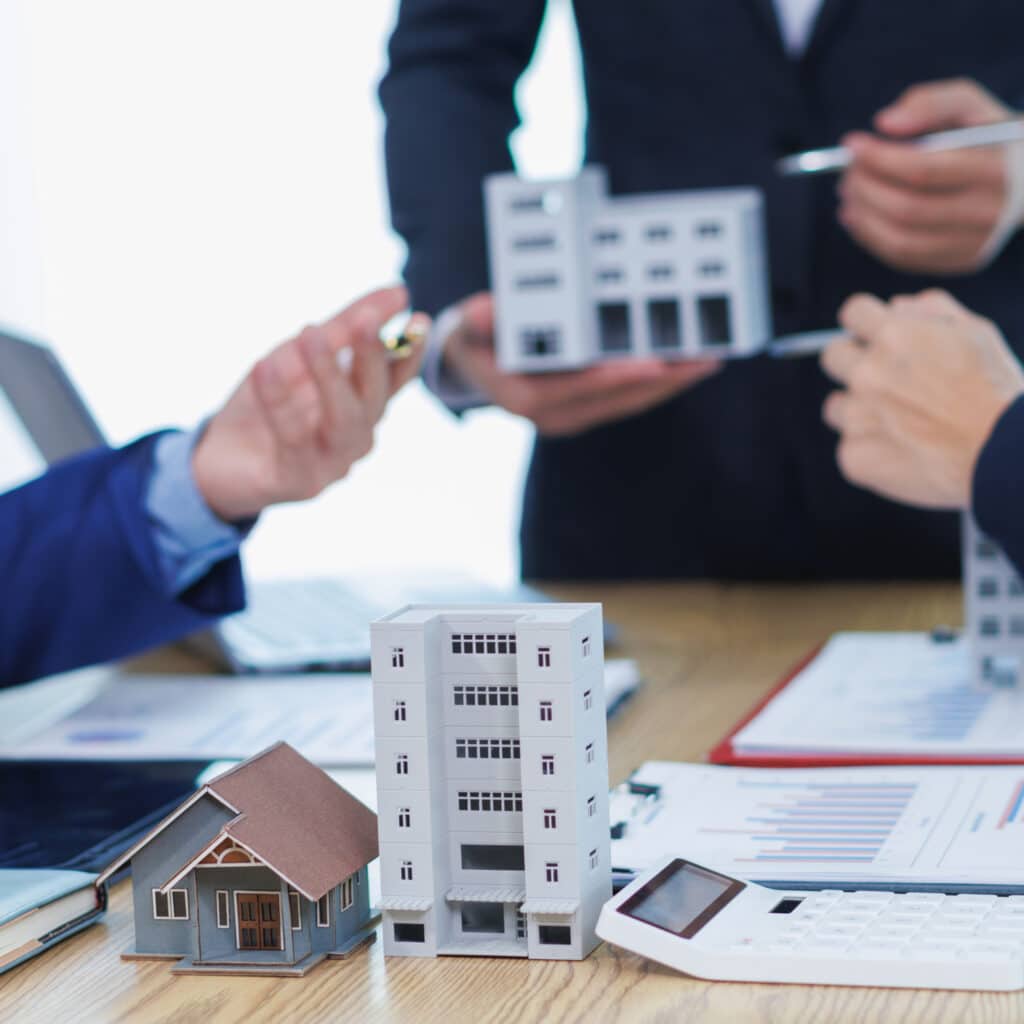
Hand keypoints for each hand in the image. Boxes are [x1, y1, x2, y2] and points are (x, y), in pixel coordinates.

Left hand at [193, 286, 426, 520]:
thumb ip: (347, 324)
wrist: (215, 453)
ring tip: (310, 332)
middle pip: (373, 398)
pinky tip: (265, 366)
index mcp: (363, 406)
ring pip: (342, 420)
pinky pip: (292, 438)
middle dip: (370, 358)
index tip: (419, 319)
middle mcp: (356, 437)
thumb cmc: (268, 400)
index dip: (410, 352)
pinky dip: (278, 400)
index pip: (396, 379)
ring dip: (328, 375)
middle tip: (365, 320)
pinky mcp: (299, 481)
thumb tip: (399, 292)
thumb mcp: (303, 351)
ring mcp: (332, 463)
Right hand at [443, 293, 720, 435]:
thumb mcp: (467, 326)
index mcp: (523, 399)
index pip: (576, 389)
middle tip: (703, 359)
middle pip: (616, 399)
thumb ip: (478, 318)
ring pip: (629, 403)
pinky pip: (628, 400)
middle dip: (662, 380)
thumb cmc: (473, 340)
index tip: (652, 362)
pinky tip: (684, 367)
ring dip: (669, 384)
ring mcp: (571, 417)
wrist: (471, 367)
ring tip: (707, 361)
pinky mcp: (586, 411)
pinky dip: (658, 384)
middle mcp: (551, 416)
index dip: (616, 377)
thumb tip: (480, 312)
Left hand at [820, 289, 1023, 507]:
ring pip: (835, 406)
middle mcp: (867, 372)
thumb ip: (932, 310)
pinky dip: (871, 451)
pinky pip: (849, 448)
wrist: (1004, 455)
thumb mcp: (977, 333)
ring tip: (901, 424)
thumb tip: (895, 305)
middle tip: (887, 382)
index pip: (852, 313)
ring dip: (860, 411)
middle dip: (854, 363)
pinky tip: (904, 454)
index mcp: (894, 336)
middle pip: (832, 356)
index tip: (875, 337)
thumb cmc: (996, 392)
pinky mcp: (855, 456)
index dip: (865, 324)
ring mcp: (857, 416)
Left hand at [837, 78, 1022, 273]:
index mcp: (993, 168)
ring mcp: (973, 242)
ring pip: (900, 240)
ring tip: (848, 193)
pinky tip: (858, 216)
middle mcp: (986, 211)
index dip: (879, 158)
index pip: (923, 169)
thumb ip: (931, 102)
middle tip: (846, 172)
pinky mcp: (961, 261)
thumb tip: (885, 123)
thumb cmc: (988, 135)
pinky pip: (904, 257)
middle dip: (866, 188)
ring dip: (862, 217)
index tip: (851, 145)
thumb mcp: (970, 106)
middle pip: (907, 209)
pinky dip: (871, 237)